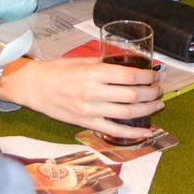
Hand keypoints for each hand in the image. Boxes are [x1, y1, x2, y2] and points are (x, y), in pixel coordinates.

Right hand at [0, 57, 162, 139]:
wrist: (35, 87)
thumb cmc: (58, 70)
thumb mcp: (83, 60)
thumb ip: (105, 62)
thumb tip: (128, 63)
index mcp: (93, 73)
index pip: (129, 76)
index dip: (146, 77)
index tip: (154, 75)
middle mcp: (93, 92)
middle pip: (131, 95)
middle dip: (150, 93)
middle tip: (158, 89)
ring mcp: (90, 110)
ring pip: (126, 113)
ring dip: (146, 110)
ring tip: (157, 104)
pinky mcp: (86, 123)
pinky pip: (114, 131)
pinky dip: (132, 134)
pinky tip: (146, 132)